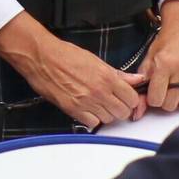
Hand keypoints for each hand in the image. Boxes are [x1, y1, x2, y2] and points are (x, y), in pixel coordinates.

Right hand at [0, 15, 144, 127]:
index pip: (132, 98)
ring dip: (106, 114)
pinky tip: (88, 109)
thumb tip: (136, 79)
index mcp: (107, 77)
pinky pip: (93, 123)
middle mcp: (99, 91)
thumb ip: (119, 74)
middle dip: (120, 108)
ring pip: (109, 119)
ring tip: (99, 104)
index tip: (126, 97)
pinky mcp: (73, 110)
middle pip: (123, 112)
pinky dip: (93, 119)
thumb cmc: (66, 55)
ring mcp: (86, 102)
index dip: (131, 99)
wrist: (42, 58)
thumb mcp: (96, 60)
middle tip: (113, 102)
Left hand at [138, 2, 178, 112]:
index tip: (155, 93)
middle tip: (166, 89)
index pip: (156, 99)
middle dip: (166, 100)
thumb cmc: (166, 41)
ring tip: (178, 85)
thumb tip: (139, 107)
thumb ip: (142, 82)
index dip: (154, 99)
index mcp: (163, 64)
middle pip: (171, 104)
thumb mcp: (149, 58)